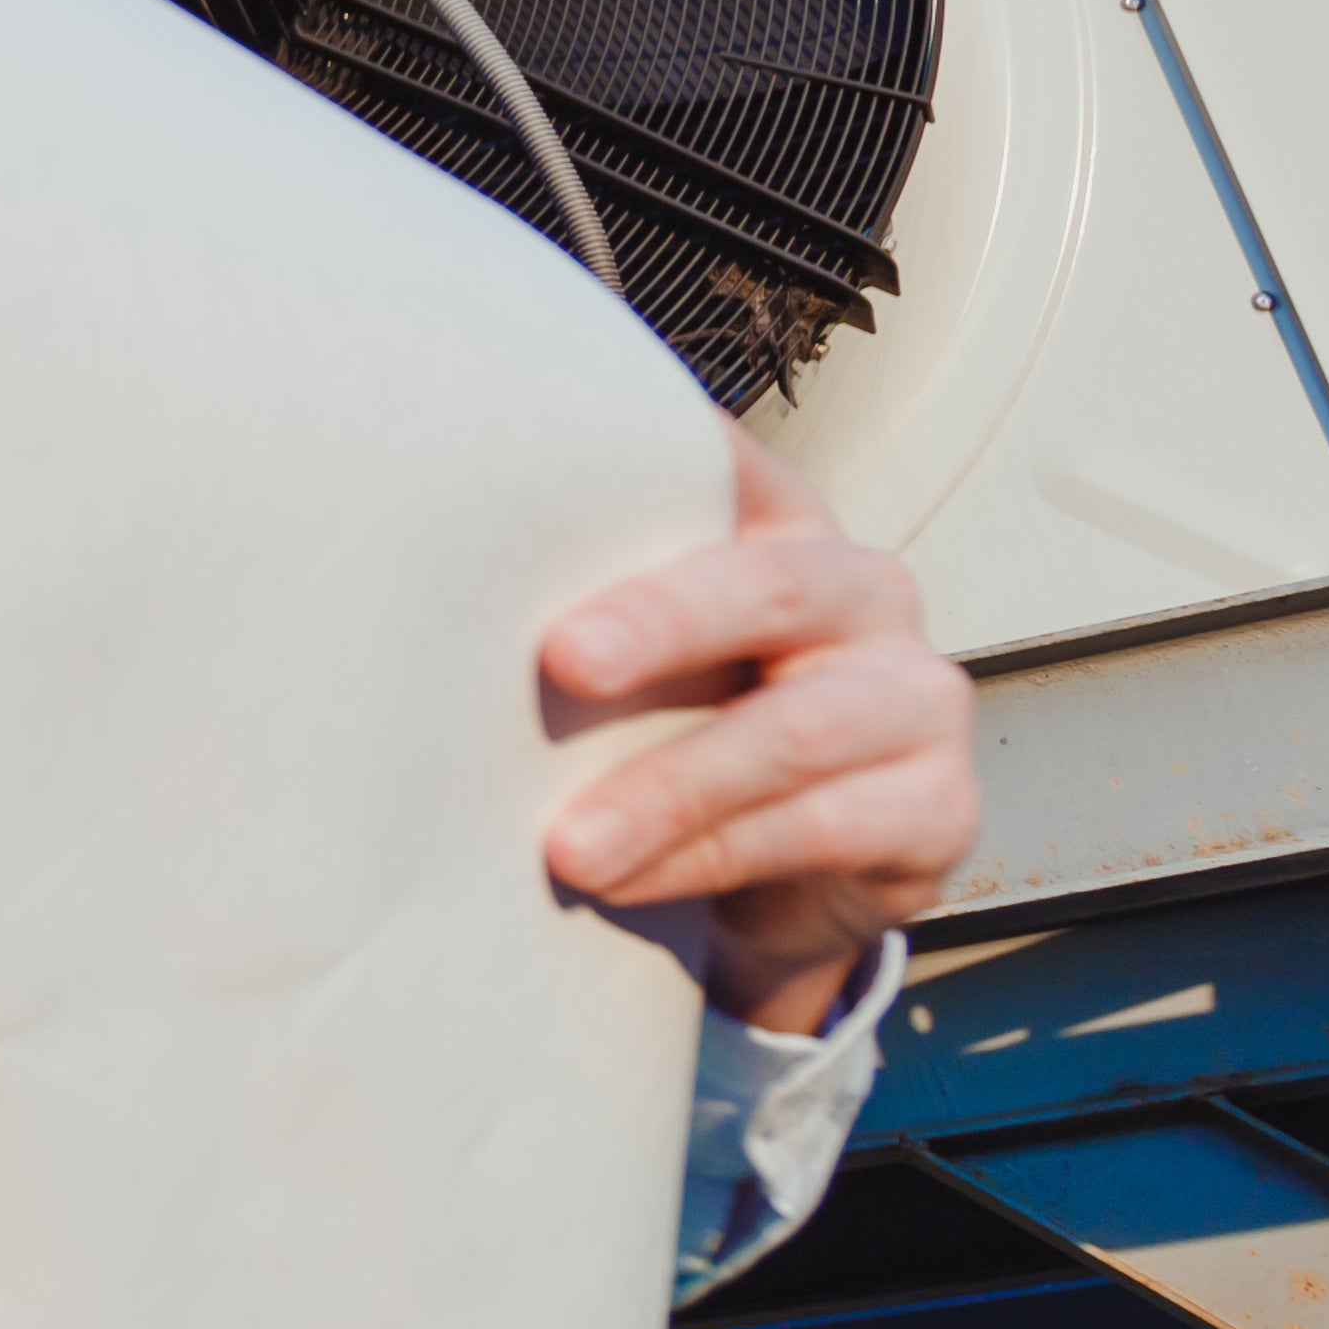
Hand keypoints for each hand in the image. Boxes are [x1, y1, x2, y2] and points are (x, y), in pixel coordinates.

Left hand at [535, 424, 979, 1036]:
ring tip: (568, 846)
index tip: (543, 460)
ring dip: (667, 790)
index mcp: (780, 523)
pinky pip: (820, 829)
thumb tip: (395, 560)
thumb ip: (570, 592)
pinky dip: (708, 857)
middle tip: (562, 658)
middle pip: (769, 586)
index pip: (722, 462)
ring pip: (794, 733)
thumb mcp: (629, 651)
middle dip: (662, 620)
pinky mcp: (934, 809)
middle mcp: (863, 593)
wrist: (767, 879)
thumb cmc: (672, 727)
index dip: (656, 449)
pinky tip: (627, 880)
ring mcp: (913, 700)